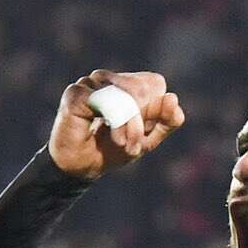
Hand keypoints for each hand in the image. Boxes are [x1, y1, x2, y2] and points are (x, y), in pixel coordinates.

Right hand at [50, 69, 184, 180]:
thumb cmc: (112, 150)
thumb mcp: (147, 140)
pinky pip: (106, 100)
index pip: (155, 83)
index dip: (156, 108)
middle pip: (142, 88)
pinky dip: (113, 121)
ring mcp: (91, 82)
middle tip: (133, 144)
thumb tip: (172, 98)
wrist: (80, 168)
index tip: (145, 132)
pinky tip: (103, 133)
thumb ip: (166, 122)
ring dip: (128, 124)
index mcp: (128, 84)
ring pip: (125, 94)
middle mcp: (110, 79)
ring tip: (120, 142)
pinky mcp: (75, 92)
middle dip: (142, 120)